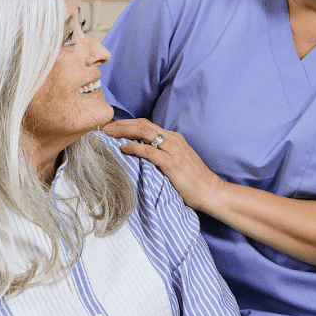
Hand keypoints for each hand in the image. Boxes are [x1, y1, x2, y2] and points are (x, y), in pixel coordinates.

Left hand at [103, 119, 225, 211]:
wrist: (210, 191)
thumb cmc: (193, 180)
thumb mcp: (177, 161)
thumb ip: (162, 155)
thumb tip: (141, 155)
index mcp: (174, 138)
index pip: (146, 124)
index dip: (127, 124)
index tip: (112, 129)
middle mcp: (173, 140)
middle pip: (142, 125)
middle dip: (121, 125)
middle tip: (104, 128)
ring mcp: (173, 150)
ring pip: (144, 133)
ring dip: (123, 132)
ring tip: (109, 135)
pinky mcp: (172, 163)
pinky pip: (149, 151)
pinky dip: (134, 148)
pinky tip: (123, 149)